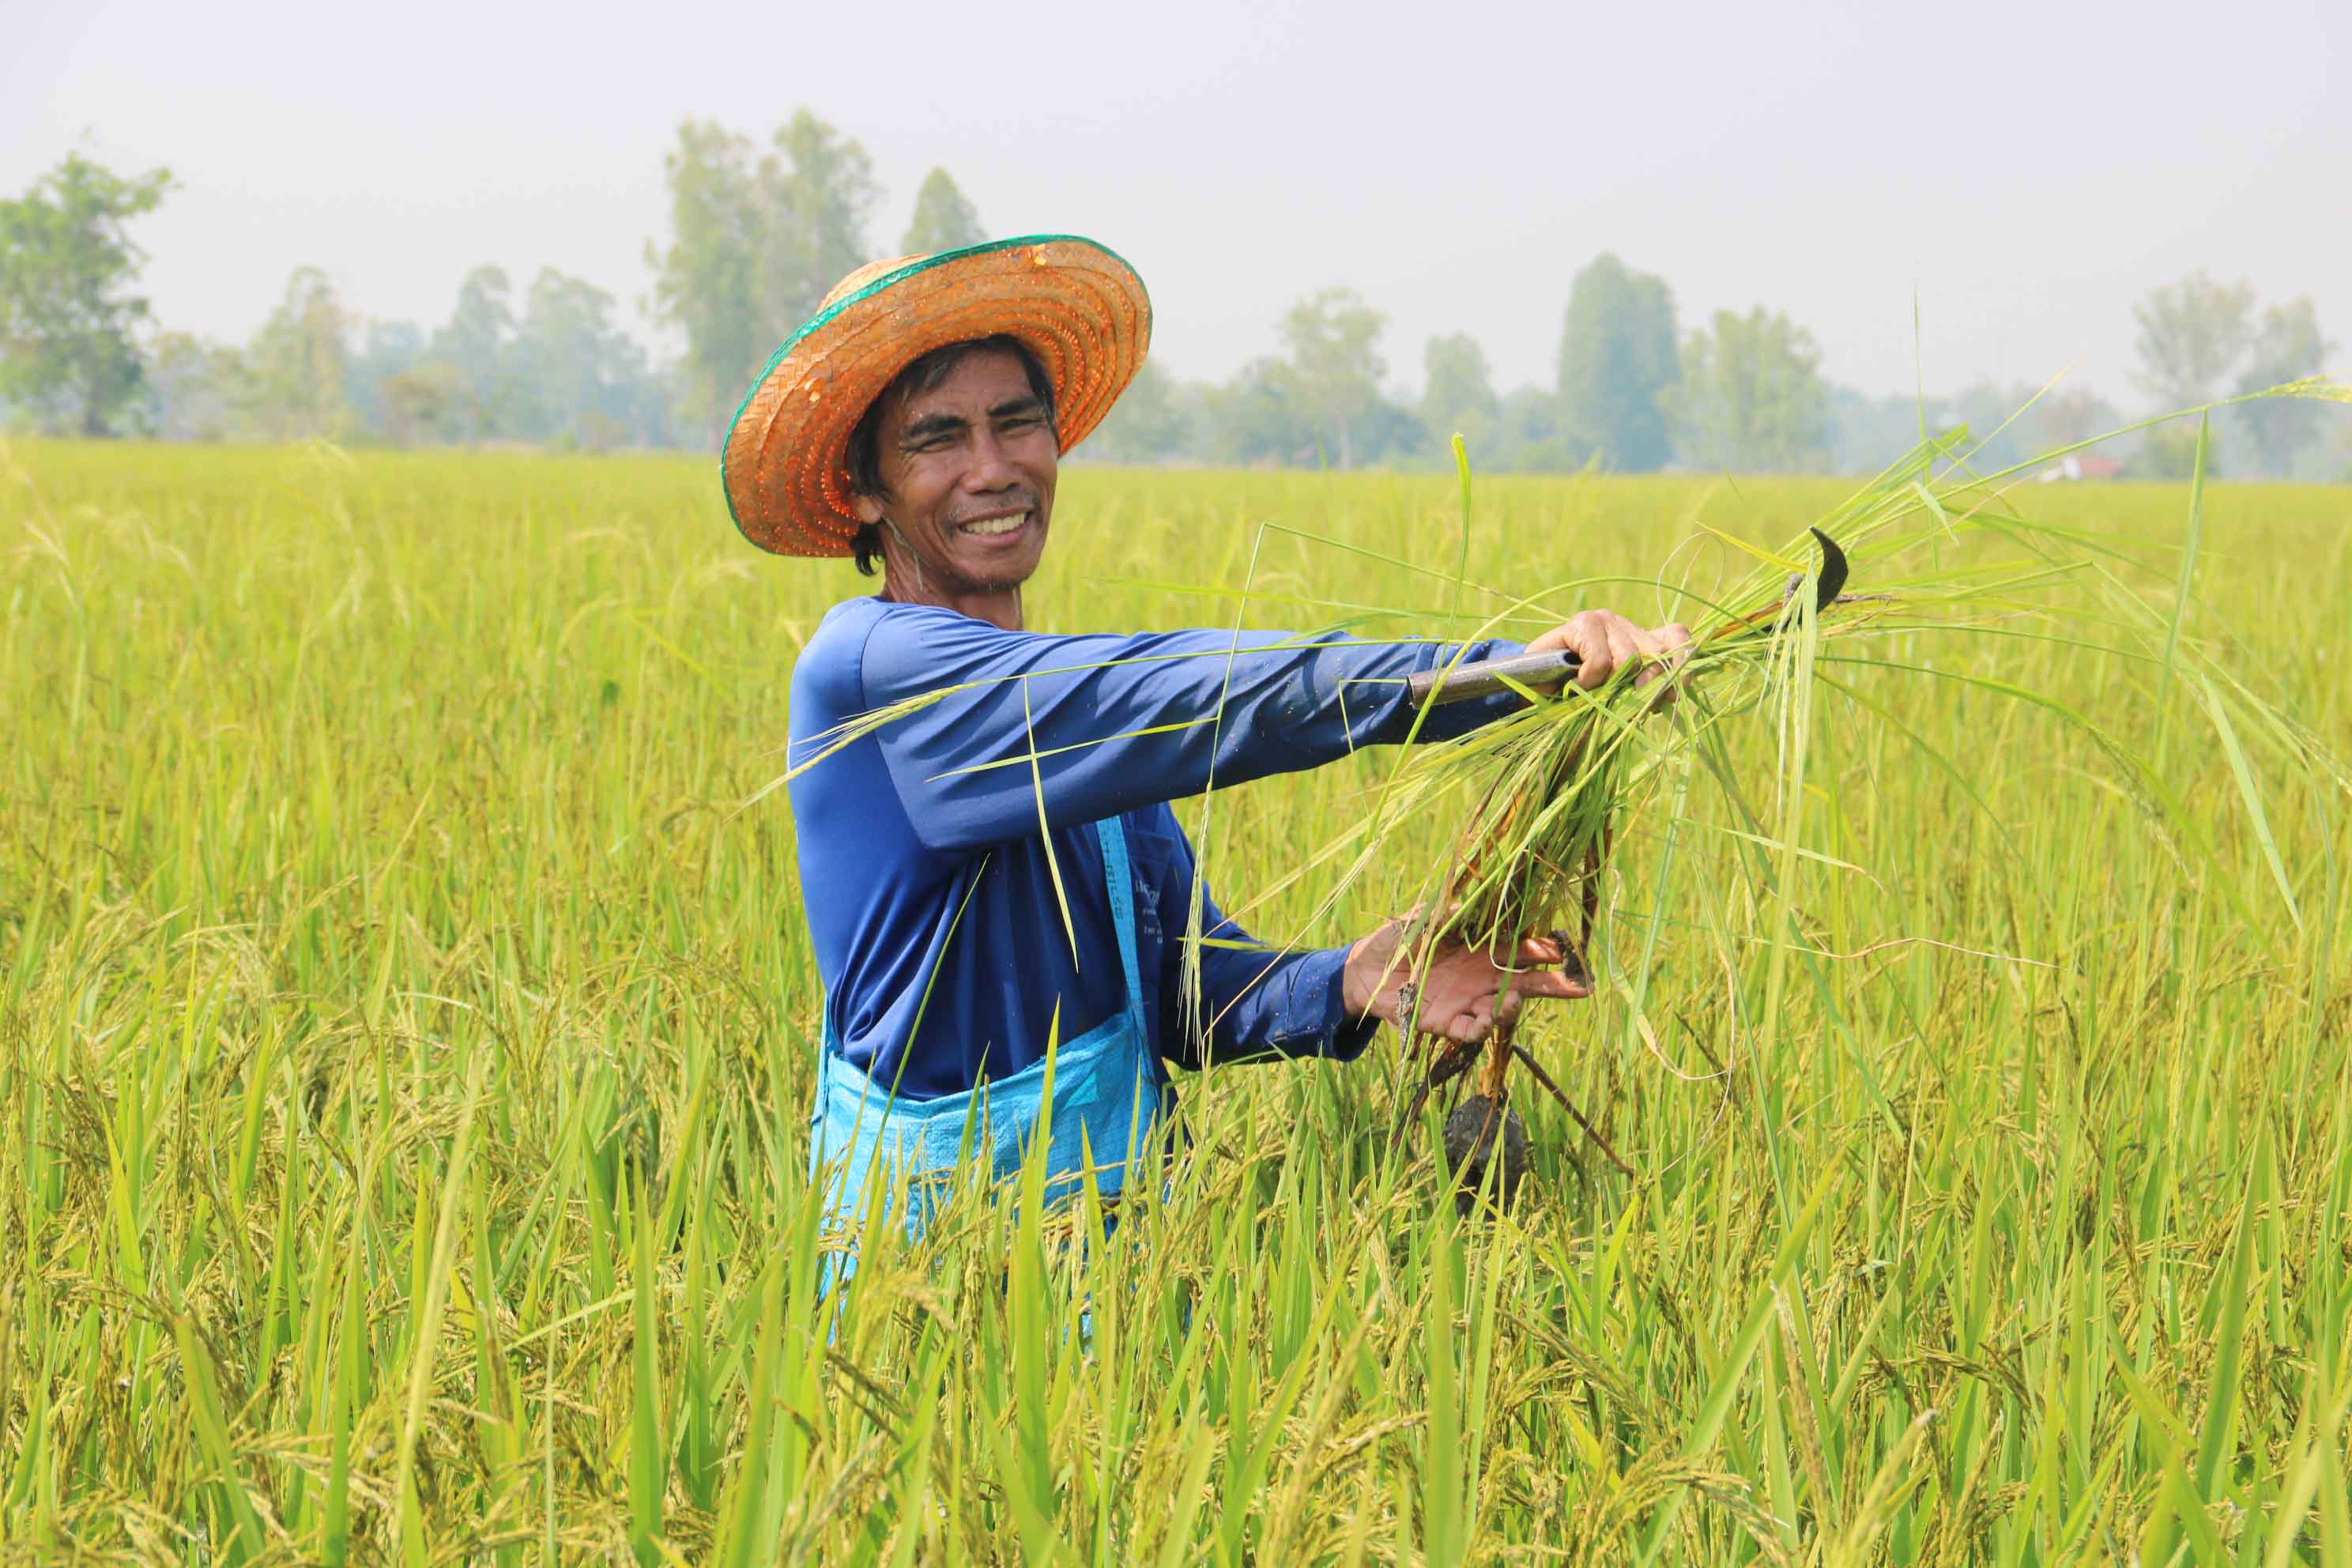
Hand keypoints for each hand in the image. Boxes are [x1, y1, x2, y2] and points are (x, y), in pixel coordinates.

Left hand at [1341, 916, 1589, 1044]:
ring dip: (1513, 1008)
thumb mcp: (1424, 918)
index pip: (1523, 948)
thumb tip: (1476, 897)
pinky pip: (1472, 1032)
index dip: (1544, 949)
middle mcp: (1483, 976)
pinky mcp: (1448, 1023)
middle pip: (1528, 982)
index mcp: (1483, 947)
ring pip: (1504, 1010)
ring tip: (1511, 1001)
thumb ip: (1450, 911)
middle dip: (1556, 986)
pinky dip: (1481, 1030)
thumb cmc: (1398, 938)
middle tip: (1581, 988)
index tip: (1562, 950)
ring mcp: (1468, 1001)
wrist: (1365, 970)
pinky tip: (1484, 1022)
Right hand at [1525, 609, 1690, 699]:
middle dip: (1645, 686)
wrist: (1531, 692)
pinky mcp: (1581, 624)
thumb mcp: (1619, 699)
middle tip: (1622, 704)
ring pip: (1629, 659)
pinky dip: (1589, 680)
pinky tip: (1576, 683)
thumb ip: (1646, 692)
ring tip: (1590, 691)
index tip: (1677, 690)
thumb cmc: (1577, 699)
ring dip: (1609, 687)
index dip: (1683, 659)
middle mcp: (1626, 626)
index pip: (1677, 636)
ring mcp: (1604, 621)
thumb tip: (1674, 692)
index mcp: (1640, 641)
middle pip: (1657, 653)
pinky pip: (1601, 660)